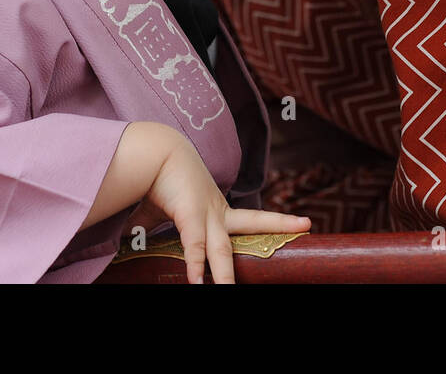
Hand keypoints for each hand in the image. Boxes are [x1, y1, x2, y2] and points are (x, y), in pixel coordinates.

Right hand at [146, 137, 310, 283]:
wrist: (152, 152)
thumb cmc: (158, 179)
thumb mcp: (163, 209)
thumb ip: (156, 228)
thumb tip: (138, 238)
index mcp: (216, 209)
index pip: (251, 220)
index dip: (275, 223)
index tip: (299, 224)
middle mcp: (217, 211)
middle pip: (253, 223)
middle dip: (279, 226)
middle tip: (307, 223)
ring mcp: (205, 214)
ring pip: (222, 250)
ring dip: (227, 276)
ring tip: (231, 292)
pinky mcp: (189, 215)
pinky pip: (195, 247)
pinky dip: (196, 266)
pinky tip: (196, 284)